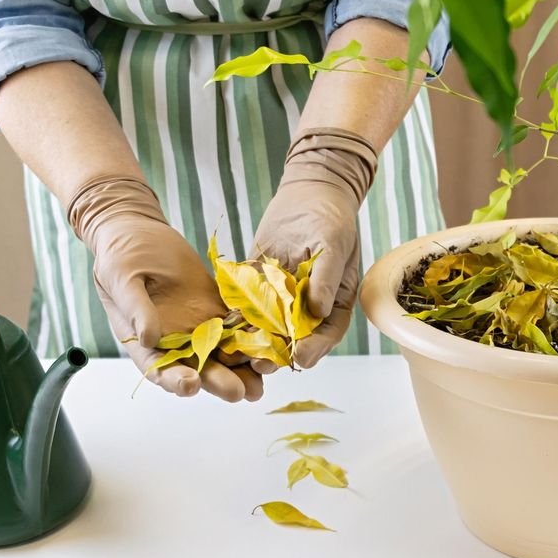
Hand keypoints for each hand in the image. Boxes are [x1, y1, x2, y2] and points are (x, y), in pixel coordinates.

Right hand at [67, 176, 262, 400]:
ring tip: (262, 379)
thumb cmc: (121, 256)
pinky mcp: (218, 308)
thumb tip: (149, 337)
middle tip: (238, 392)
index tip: (190, 386)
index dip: (174, 380)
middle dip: (219, 381)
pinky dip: (255, 334)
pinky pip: (240, 324)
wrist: (140, 232)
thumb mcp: (121, 279)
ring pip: (225, 352)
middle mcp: (176, 342)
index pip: (160, 369)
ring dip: (244, 367)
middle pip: (199, 368)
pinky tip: (272, 341)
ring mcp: (200, 326)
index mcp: (146, 343)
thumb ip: (136, 309)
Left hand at [252, 128, 377, 369]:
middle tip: (262, 365)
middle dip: (278, 353)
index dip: (314, 348)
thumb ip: (325, 278)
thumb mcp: (333, 244)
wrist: (309, 192)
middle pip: (295, 337)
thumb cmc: (330, 218)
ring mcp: (282, 297)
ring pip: (268, 326)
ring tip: (240, 354)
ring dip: (254, 341)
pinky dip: (236, 316)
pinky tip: (222, 326)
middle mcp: (308, 305)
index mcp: (334, 302)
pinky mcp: (260, 284)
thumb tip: (317, 310)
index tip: (299, 358)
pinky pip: (247, 304)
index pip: (327, 333)